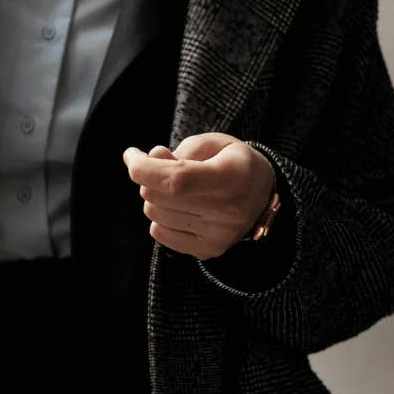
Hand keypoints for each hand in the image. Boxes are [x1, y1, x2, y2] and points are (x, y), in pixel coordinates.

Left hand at [123, 132, 276, 259]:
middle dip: (149, 178)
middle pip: (156, 197)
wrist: (262, 194)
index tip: (131, 153)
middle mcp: (229, 211)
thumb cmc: (231, 162)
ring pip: (153, 214)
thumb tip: (150, 159)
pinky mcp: (209, 250)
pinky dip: (161, 217)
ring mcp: (219, 235)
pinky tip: (182, 207)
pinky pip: (159, 233)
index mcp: (233, 177)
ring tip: (181, 190)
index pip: (175, 179)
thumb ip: (181, 149)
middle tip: (165, 169)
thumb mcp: (213, 143)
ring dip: (156, 198)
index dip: (143, 167)